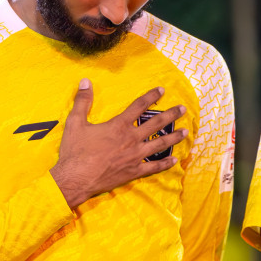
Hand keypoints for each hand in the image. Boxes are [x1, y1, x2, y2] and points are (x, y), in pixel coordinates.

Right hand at [49, 81, 185, 208]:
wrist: (76, 178)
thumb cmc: (75, 151)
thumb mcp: (75, 123)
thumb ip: (82, 101)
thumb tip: (85, 82)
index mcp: (118, 125)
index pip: (139, 106)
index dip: (151, 96)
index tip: (162, 90)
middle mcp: (131, 138)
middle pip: (156, 124)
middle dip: (171, 114)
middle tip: (182, 109)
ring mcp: (135, 156)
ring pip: (160, 144)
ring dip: (174, 137)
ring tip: (185, 132)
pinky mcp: (134, 171)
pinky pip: (154, 167)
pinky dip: (165, 163)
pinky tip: (175, 160)